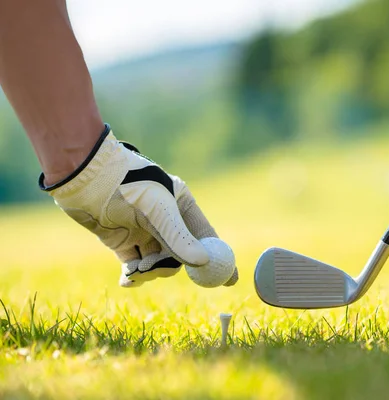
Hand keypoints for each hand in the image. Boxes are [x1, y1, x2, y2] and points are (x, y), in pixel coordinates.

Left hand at [39, 124, 237, 287]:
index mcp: (181, 205)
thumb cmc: (128, 184)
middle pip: (180, 255)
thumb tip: (203, 262)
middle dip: (169, 265)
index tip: (230, 279)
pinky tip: (127, 279)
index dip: (218, 258)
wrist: (86, 178)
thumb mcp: (157, 210)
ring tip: (136, 268)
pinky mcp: (123, 242)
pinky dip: (133, 276)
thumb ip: (178, 237)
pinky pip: (135, 266)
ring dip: (149, 271)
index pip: (206, 236)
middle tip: (155, 269)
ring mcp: (144, 232)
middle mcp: (165, 221)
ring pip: (157, 263)